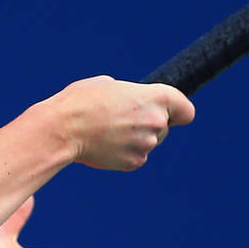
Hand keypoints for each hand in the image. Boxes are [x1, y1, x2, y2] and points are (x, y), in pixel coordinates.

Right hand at [47, 77, 192, 170]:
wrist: (62, 130)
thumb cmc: (81, 102)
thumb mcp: (108, 85)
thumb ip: (130, 95)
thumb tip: (130, 105)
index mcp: (156, 97)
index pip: (186, 111)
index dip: (178, 112)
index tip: (169, 114)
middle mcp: (157, 122)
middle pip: (164, 127)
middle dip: (147, 124)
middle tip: (120, 119)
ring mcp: (147, 145)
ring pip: (148, 142)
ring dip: (134, 138)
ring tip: (107, 131)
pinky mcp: (134, 162)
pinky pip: (135, 156)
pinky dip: (123, 152)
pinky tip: (104, 145)